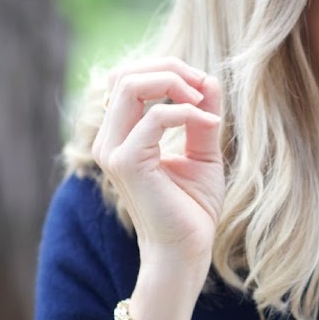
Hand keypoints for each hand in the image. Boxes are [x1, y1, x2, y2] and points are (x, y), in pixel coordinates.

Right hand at [92, 57, 224, 274]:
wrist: (186, 251)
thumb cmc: (192, 208)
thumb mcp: (201, 152)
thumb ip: (201, 114)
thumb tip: (209, 79)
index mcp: (120, 136)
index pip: (128, 79)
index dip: (165, 70)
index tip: (202, 85)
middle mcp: (109, 140)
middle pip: (126, 74)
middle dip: (169, 68)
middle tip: (203, 85)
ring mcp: (112, 151)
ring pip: (131, 85)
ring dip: (173, 82)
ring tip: (203, 100)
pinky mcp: (126, 163)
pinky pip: (153, 117)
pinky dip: (186, 112)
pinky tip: (209, 123)